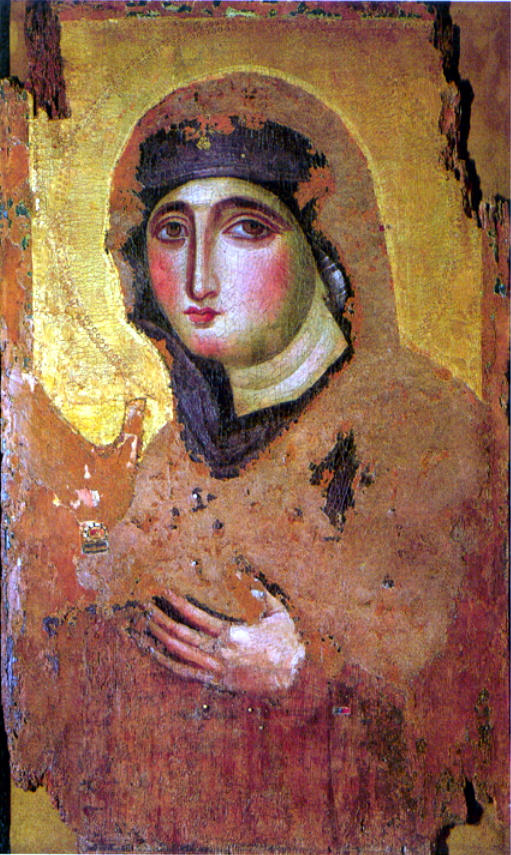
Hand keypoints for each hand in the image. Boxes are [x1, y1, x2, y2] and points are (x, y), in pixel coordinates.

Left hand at [143, 589, 305, 695]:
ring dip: (160, 638)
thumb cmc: (285, 642)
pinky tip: (155, 653)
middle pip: (181, 634)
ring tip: (145, 624)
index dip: (177, 602)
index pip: (196, 616)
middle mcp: (220, 652)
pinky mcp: (216, 681)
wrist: (293, 676)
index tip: (164, 591)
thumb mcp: (277, 613)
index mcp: (232, 634)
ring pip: (180, 653)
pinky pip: (186, 672)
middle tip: (145, 606)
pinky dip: (167, 662)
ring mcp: (216, 669)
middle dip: (161, 619)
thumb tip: (241, 574)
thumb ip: (259, 593)